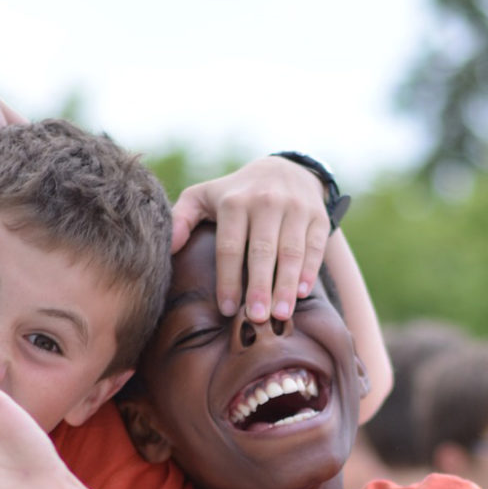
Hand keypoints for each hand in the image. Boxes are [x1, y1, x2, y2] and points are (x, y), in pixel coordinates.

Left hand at [171, 156, 331, 321]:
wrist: (285, 170)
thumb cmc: (235, 195)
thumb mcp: (203, 197)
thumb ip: (181, 218)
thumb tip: (169, 248)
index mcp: (234, 202)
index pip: (230, 247)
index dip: (228, 280)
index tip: (227, 309)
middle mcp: (266, 202)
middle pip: (261, 251)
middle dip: (259, 287)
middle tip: (256, 318)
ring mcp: (295, 208)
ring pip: (290, 251)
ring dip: (285, 284)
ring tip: (281, 314)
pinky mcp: (318, 215)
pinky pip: (315, 246)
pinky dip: (309, 270)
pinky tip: (302, 293)